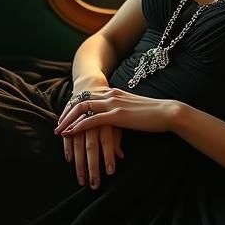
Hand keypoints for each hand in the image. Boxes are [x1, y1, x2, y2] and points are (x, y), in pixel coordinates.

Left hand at [55, 88, 177, 189]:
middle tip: (57, 124)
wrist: (167, 112)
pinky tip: (70, 132)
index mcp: (114, 92)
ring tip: (59, 131)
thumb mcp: (133, 109)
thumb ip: (123, 111)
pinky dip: (78, 126)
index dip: (74, 105)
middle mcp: (111, 94)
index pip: (89, 96)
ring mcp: (113, 104)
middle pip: (81, 100)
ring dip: (68, 120)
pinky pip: (91, 119)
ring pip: (82, 109)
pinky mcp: (116, 115)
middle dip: (67, 113)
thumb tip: (117, 119)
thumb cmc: (153, 113)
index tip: (66, 115)